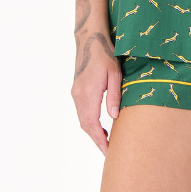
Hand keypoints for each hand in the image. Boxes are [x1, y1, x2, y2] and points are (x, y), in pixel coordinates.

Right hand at [71, 2, 121, 154]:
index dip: (99, 140)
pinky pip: (82, 112)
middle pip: (85, 125)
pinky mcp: (76, 90)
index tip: (107, 151)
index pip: (92, 124)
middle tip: (109, 152)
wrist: (89, 39)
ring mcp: (75, 93)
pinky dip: (89, 123)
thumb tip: (114, 117)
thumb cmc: (106, 54)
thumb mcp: (115, 74)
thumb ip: (114, 96)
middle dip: (96, 140)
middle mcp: (78, 95)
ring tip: (107, 142)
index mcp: (88, 93)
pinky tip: (100, 127)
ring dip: (92, 132)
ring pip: (82, 119)